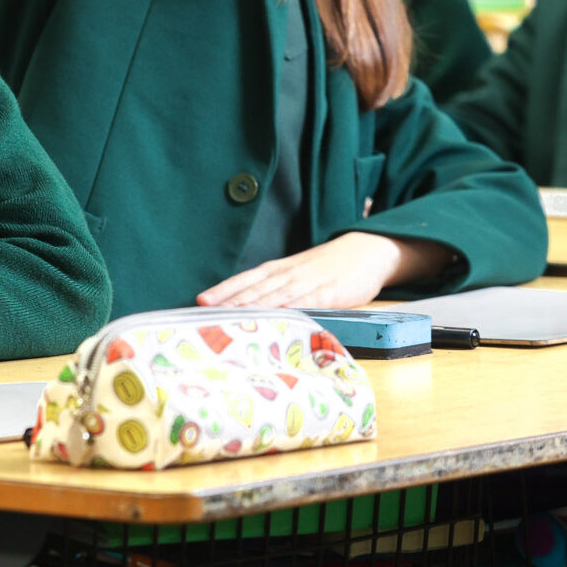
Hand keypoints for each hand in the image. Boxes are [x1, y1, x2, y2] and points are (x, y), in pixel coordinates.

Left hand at [197, 232, 451, 308]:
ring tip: (231, 315)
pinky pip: (307, 300)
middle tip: (205, 310)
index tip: (200, 300)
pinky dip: (290, 308)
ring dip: (252, 305)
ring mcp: (308, 281)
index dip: (223, 290)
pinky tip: (277, 316)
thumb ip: (278, 289)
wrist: (366, 250)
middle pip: (254, 287)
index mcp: (279, 269)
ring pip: (275, 295)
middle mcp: (288, 273)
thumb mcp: (299, 274)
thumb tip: (251, 308)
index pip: (245, 279)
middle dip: (229, 300)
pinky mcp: (330, 291)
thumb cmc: (329, 267)